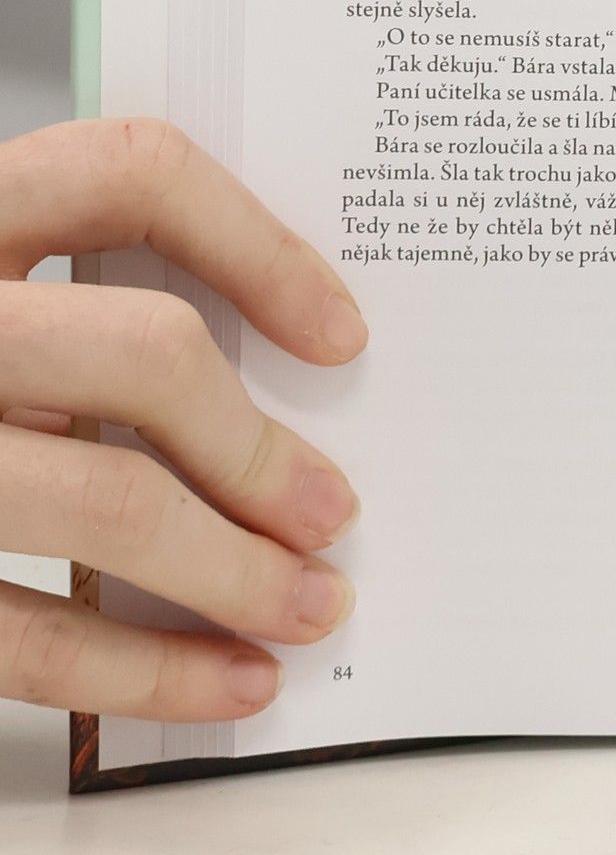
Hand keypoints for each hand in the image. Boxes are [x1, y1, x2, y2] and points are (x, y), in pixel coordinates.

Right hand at [0, 119, 364, 722]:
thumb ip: (86, 312)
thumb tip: (285, 404)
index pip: (130, 172)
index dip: (258, 246)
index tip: (343, 336)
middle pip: (144, 353)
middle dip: (259, 450)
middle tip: (332, 511)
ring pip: (107, 501)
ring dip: (237, 572)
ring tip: (310, 606)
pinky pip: (26, 637)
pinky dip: (151, 672)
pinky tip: (231, 682)